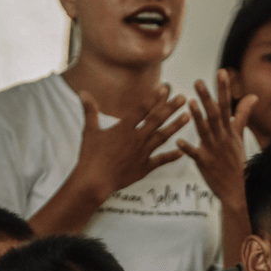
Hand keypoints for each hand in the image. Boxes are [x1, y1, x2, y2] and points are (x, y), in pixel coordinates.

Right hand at [75, 85, 190, 204]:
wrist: (95, 181)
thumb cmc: (90, 156)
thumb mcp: (89, 131)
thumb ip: (90, 110)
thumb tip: (83, 92)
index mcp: (124, 128)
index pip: (142, 109)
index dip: (154, 98)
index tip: (166, 88)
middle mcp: (136, 138)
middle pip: (156, 120)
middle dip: (171, 108)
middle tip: (183, 98)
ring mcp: (142, 153)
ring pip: (162, 137)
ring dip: (176, 126)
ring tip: (188, 117)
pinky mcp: (144, 168)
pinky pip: (160, 161)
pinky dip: (172, 156)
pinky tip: (182, 151)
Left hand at [176, 70, 257, 207]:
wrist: (237, 190)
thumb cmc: (236, 163)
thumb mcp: (239, 137)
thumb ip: (242, 115)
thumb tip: (252, 96)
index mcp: (228, 131)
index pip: (226, 106)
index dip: (224, 89)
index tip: (221, 72)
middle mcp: (221, 138)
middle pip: (214, 115)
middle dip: (207, 97)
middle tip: (198, 81)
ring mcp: (213, 150)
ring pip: (204, 131)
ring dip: (197, 117)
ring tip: (190, 103)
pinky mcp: (204, 163)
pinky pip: (194, 154)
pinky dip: (186, 148)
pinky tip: (178, 141)